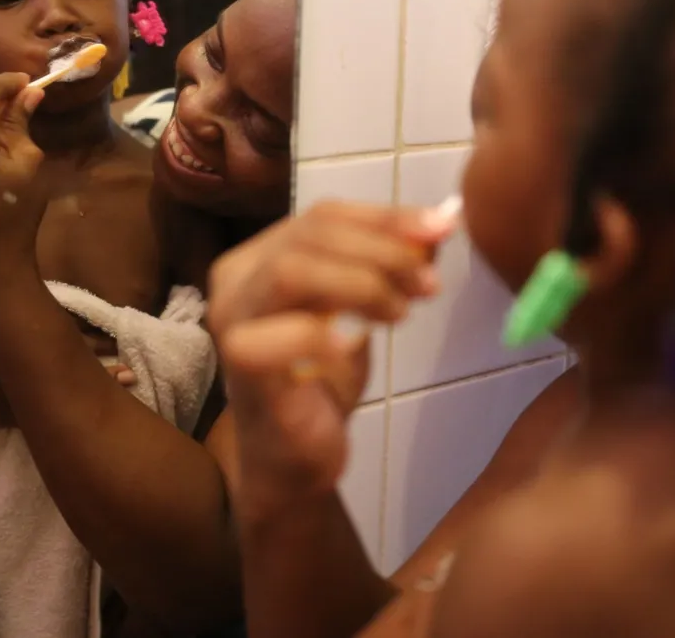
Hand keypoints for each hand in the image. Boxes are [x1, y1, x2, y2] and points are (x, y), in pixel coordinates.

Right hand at [0, 280, 137, 431]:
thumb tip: (4, 269)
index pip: (32, 329)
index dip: (70, 330)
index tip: (105, 329)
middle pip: (47, 362)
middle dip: (89, 360)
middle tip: (126, 356)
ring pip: (47, 393)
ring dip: (87, 388)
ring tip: (127, 381)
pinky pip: (38, 415)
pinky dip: (66, 411)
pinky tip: (96, 407)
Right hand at [208, 202, 455, 515]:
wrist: (295, 459)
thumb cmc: (323, 380)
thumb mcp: (363, 310)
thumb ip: (390, 265)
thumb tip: (442, 222)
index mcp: (259, 256)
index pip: (323, 215)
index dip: (385, 217)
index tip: (442, 228)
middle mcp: (235, 280)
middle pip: (310, 234)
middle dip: (382, 250)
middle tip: (428, 282)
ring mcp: (232, 322)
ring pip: (293, 271)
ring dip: (362, 284)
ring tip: (402, 313)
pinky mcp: (241, 366)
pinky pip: (286, 332)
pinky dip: (330, 332)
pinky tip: (357, 344)